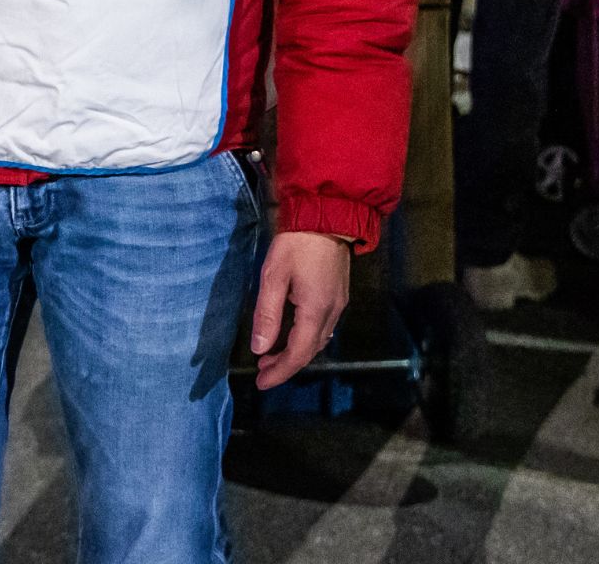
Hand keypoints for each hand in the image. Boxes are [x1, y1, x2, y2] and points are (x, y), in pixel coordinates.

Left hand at [249, 231, 350, 388]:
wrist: (328, 215)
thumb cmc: (297, 243)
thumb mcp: (273, 276)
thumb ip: (267, 314)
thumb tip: (259, 348)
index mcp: (316, 310)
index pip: (298, 353)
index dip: (280, 372)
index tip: (261, 383)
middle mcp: (332, 312)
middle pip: (310, 350)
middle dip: (286, 365)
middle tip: (262, 372)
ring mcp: (339, 303)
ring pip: (318, 340)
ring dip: (295, 352)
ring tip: (270, 356)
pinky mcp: (339, 294)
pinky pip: (324, 327)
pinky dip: (306, 338)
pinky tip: (292, 334)